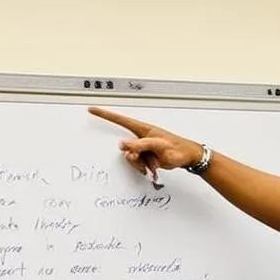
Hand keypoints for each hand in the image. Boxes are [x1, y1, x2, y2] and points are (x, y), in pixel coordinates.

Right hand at [88, 107, 203, 175]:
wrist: (187, 157)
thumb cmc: (176, 148)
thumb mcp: (158, 145)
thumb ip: (140, 144)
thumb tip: (123, 144)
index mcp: (142, 129)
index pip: (119, 119)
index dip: (105, 115)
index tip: (92, 110)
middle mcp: (141, 138)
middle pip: (125, 147)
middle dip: (134, 157)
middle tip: (146, 160)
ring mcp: (143, 148)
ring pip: (131, 158)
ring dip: (141, 164)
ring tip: (154, 164)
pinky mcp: (146, 157)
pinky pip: (137, 164)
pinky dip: (143, 168)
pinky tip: (153, 168)